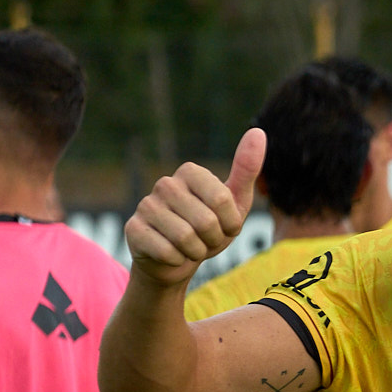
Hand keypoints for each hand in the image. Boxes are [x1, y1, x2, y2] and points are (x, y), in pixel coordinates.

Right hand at [125, 129, 265, 285]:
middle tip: (207, 240)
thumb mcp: (235, 202)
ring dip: (196, 252)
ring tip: (192, 247)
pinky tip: (172, 254)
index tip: (226, 226)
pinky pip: (166, 251)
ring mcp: (146, 205)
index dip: (231, 224)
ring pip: (185, 239)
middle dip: (214, 240)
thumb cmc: (211, 228)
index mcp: (191, 172)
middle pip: (206, 222)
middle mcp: (165, 183)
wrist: (178, 260)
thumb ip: (246, 169)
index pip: (223, 200)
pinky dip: (177, 260)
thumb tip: (257, 131)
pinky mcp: (133, 229)